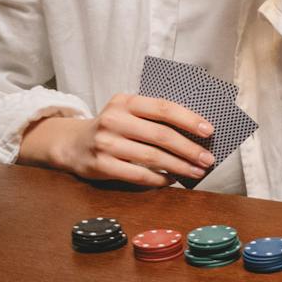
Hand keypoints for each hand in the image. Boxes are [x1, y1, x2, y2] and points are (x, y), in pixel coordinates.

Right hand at [18, 94, 214, 186]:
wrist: (72, 143)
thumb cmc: (113, 127)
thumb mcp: (128, 112)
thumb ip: (155, 116)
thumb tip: (197, 131)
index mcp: (125, 101)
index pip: (163, 108)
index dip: (189, 119)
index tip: (209, 131)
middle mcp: (114, 120)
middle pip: (161, 135)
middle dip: (189, 149)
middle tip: (208, 159)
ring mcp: (106, 143)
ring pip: (152, 157)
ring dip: (179, 166)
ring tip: (196, 171)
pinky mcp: (101, 165)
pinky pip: (137, 175)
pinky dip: (158, 179)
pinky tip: (171, 180)